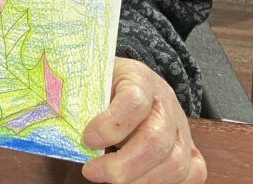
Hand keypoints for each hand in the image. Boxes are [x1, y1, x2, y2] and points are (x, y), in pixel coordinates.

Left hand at [81, 57, 205, 183]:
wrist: (134, 80)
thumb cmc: (107, 83)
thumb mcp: (92, 80)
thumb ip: (81, 100)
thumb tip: (60, 122)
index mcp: (140, 79)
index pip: (134, 101)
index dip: (110, 125)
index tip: (87, 139)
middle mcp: (166, 103)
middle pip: (156, 140)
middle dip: (122, 166)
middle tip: (91, 171)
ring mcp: (181, 128)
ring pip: (175, 163)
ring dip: (139, 180)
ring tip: (110, 180)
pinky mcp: (189, 148)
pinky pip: (192, 172)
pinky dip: (167, 183)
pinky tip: (139, 181)